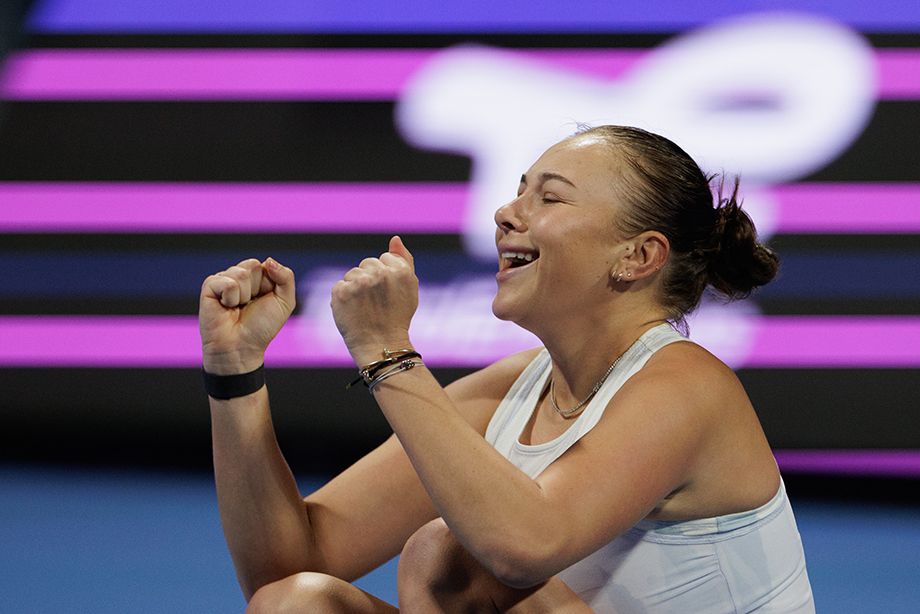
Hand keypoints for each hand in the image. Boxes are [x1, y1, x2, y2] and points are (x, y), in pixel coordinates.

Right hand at [199, 257, 295, 374]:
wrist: (241, 348)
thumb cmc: (261, 327)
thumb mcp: (285, 302)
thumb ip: (286, 277)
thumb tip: (268, 260)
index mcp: (257, 277)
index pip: (266, 265)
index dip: (269, 285)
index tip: (264, 301)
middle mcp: (239, 276)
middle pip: (252, 265)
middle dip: (256, 288)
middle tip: (249, 305)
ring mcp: (223, 280)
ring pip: (241, 273)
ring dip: (244, 296)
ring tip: (237, 308)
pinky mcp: (209, 286)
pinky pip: (227, 282)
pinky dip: (231, 298)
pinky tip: (226, 307)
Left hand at [331, 236, 418, 364]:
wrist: (381, 345)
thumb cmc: (397, 317)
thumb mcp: (410, 288)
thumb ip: (404, 260)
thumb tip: (395, 238)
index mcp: (399, 270)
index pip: (384, 259)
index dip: (385, 277)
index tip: (388, 295)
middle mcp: (379, 273)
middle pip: (367, 264)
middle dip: (370, 279)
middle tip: (376, 302)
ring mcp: (359, 282)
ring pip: (352, 274)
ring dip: (356, 288)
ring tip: (365, 308)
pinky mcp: (341, 292)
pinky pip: (340, 286)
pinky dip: (344, 298)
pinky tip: (353, 311)